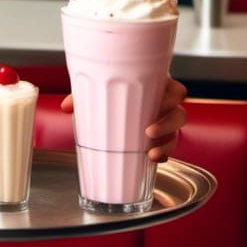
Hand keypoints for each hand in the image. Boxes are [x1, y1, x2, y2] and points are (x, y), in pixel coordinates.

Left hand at [60, 77, 186, 162]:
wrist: (110, 109)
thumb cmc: (111, 94)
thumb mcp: (98, 93)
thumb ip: (83, 96)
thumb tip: (67, 106)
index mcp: (155, 88)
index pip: (175, 90)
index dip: (172, 98)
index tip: (158, 105)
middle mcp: (164, 106)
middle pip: (179, 113)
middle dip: (168, 123)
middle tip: (149, 130)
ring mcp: (165, 124)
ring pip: (177, 133)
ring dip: (166, 142)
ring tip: (150, 151)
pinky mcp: (162, 139)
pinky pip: (170, 148)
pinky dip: (163, 154)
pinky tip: (153, 159)